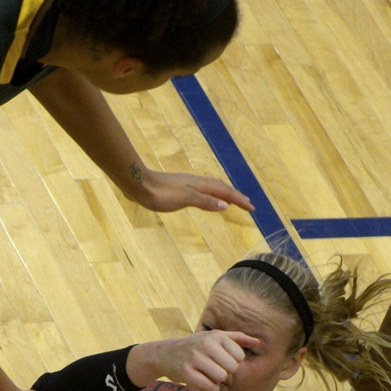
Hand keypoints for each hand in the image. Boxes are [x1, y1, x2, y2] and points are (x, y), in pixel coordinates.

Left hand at [127, 168, 253, 215]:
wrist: (138, 184)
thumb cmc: (160, 193)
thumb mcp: (184, 199)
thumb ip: (204, 201)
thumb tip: (225, 205)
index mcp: (200, 185)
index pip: (225, 192)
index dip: (239, 200)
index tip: (252, 208)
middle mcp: (196, 183)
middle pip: (221, 188)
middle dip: (235, 196)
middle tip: (247, 204)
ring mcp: (187, 184)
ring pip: (211, 188)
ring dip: (223, 194)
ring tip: (231, 201)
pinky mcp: (178, 188)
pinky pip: (202, 191)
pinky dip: (210, 195)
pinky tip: (205, 199)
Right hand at [137, 329, 260, 390]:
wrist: (165, 353)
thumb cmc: (195, 345)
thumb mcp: (215, 336)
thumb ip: (237, 338)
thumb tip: (257, 342)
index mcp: (217, 336)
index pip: (240, 356)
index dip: (234, 363)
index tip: (222, 362)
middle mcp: (206, 344)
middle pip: (232, 368)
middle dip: (226, 373)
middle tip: (216, 371)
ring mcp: (195, 358)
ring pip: (221, 377)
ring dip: (218, 382)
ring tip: (210, 377)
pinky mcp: (186, 372)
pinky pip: (209, 386)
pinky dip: (211, 389)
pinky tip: (205, 383)